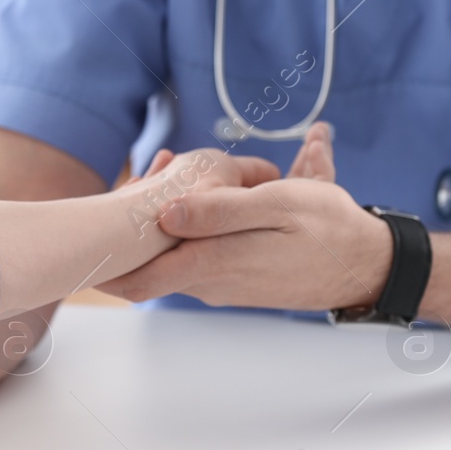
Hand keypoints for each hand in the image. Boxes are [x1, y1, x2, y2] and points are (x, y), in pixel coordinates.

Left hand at [101, 124, 392, 310]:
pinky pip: (197, 253)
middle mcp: (210, 282)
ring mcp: (222, 284)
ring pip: (172, 255)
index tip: (84, 229)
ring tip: (164, 165)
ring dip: (162, 217)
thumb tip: (165, 213)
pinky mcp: (235, 279)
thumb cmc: (328, 229)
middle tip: (137, 171)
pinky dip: (189, 224)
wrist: (366, 265)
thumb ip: (220, 211)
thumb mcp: (279, 206)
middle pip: (148, 264)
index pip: (139, 279)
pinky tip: (201, 189)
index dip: (105, 261)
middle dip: (131, 222)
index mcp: (215, 263)